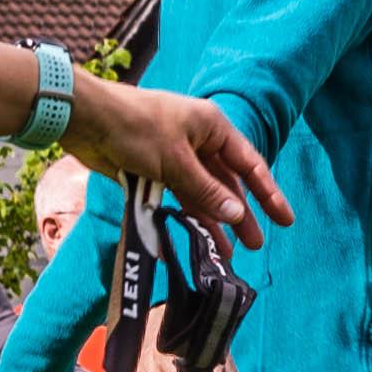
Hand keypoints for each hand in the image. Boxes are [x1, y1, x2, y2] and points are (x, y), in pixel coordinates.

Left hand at [77, 81, 287, 249]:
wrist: (86, 119)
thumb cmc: (135, 128)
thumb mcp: (176, 161)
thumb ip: (207, 191)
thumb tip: (237, 214)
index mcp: (212, 128)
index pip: (250, 164)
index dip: (269, 193)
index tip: (285, 220)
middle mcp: (199, 141)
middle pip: (227, 183)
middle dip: (240, 214)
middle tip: (255, 244)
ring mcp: (176, 157)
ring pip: (203, 194)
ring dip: (213, 221)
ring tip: (227, 252)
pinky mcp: (154, 171)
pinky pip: (179, 198)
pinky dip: (187, 216)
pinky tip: (195, 238)